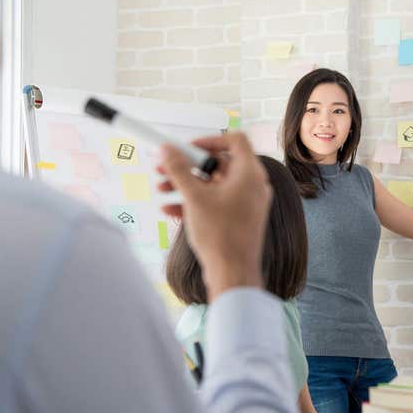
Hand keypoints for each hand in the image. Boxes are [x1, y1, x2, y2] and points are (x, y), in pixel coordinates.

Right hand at [157, 133, 271, 299]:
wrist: (233, 273)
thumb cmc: (221, 235)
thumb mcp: (194, 197)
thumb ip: (179, 169)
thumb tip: (167, 149)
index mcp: (249, 173)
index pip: (234, 140)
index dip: (209, 139)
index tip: (186, 146)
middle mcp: (252, 185)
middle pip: (219, 163)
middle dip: (188, 165)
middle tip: (163, 167)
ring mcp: (247, 203)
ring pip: (213, 184)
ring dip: (186, 184)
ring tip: (160, 188)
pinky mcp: (239, 218)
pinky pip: (216, 202)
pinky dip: (194, 202)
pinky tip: (169, 209)